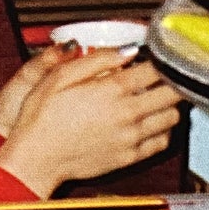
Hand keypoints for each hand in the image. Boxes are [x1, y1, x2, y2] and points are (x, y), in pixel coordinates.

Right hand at [0, 51, 181, 196]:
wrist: (36, 159)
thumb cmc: (42, 119)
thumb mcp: (59, 76)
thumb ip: (98, 59)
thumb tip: (127, 50)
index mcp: (112, 89)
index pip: (156, 68)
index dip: (160, 59)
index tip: (155, 56)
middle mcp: (127, 113)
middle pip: (173, 92)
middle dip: (171, 80)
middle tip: (163, 76)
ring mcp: (131, 137)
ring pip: (172, 117)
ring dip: (169, 105)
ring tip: (157, 98)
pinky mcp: (130, 157)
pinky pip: (162, 142)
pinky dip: (163, 130)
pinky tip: (150, 123)